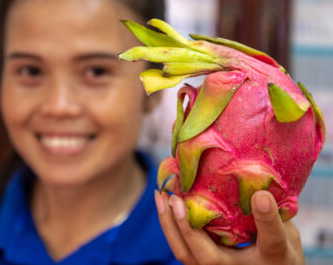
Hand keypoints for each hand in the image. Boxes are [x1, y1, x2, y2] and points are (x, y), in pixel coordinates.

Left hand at [155, 190, 304, 264]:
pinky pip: (182, 249)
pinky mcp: (202, 263)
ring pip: (185, 253)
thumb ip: (275, 217)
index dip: (267, 219)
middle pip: (205, 256)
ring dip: (169, 223)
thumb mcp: (288, 238)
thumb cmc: (280, 256)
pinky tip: (166, 204)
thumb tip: (260, 191)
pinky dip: (171, 226)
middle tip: (175, 196)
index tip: (261, 195)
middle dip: (186, 225)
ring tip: (160, 195)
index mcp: (271, 259)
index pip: (271, 242)